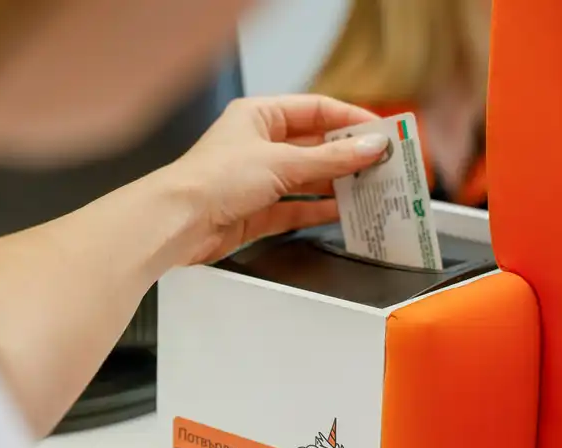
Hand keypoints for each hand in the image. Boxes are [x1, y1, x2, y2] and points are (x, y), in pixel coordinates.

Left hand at [163, 95, 388, 263]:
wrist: (178, 223)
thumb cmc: (212, 180)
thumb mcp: (281, 162)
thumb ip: (330, 158)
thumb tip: (369, 147)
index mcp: (258, 116)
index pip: (314, 110)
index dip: (350, 119)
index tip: (381, 131)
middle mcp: (257, 145)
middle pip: (313, 146)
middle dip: (347, 155)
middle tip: (383, 163)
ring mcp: (257, 180)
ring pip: (307, 179)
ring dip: (337, 185)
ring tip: (371, 188)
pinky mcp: (255, 213)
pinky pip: (295, 208)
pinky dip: (318, 210)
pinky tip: (344, 211)